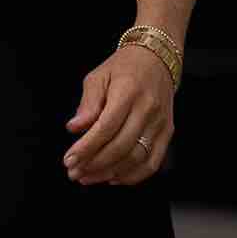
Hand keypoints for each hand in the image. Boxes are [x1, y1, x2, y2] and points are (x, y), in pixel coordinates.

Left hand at [65, 44, 174, 185]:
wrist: (157, 60)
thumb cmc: (123, 67)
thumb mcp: (98, 76)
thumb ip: (87, 104)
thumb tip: (74, 128)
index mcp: (127, 92)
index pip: (105, 128)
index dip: (86, 147)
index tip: (69, 159)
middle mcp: (147, 110)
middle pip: (121, 146)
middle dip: (95, 164)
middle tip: (75, 173)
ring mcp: (160, 124)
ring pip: (137, 158)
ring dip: (111, 172)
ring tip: (89, 178)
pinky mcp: (167, 133)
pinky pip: (153, 162)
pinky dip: (133, 175)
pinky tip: (114, 178)